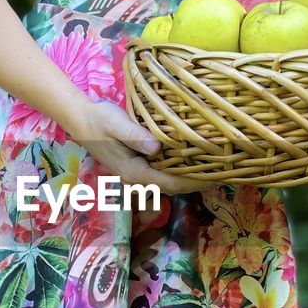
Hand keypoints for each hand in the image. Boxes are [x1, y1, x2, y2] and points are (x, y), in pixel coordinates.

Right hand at [67, 99, 216, 196]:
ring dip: (192, 178)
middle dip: (199, 182)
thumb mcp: (116, 123)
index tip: (217, 177)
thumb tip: (157, 147)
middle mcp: (137, 178)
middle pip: (174, 187)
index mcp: (134, 172)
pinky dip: (182, 170)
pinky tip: (196, 161)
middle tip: (226, 173)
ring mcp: (138, 174)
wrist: (81, 120)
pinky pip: (164, 173)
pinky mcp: (139, 166)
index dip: (195, 182)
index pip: (171, 183)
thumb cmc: (99, 120)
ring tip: (217, 169)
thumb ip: (135, 136)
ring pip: (170, 182)